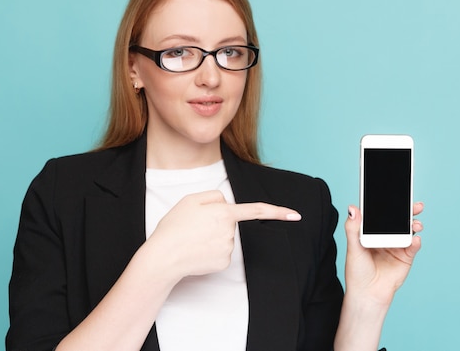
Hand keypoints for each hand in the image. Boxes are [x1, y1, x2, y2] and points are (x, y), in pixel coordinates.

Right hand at [145, 190, 300, 279]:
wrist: (163, 258)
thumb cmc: (174, 227)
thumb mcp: (190, 200)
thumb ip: (213, 196)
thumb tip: (227, 204)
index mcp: (224, 212)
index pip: (256, 210)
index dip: (278, 212)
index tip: (296, 215)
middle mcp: (230, 231)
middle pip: (230, 221)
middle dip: (216, 222)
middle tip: (194, 226)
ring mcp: (228, 248)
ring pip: (225, 236)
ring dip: (212, 236)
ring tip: (192, 238)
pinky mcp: (224, 263)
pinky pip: (221, 251)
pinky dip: (211, 250)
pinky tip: (197, 251)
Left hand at [343, 202, 423, 305]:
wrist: (367, 294)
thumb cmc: (357, 271)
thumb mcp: (353, 247)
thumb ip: (353, 228)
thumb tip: (352, 208)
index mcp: (372, 230)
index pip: (382, 213)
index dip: (389, 203)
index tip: (394, 193)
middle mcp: (386, 235)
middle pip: (399, 219)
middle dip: (408, 210)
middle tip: (414, 205)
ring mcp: (397, 244)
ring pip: (408, 229)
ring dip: (414, 223)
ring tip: (415, 223)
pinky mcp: (406, 256)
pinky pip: (413, 245)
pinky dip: (415, 241)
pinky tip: (415, 238)